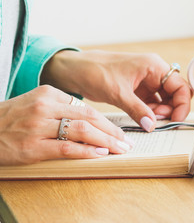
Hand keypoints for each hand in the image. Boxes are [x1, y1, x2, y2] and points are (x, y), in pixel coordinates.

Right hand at [0, 85, 133, 164]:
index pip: (87, 108)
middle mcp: (45, 106)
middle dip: (112, 131)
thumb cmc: (13, 119)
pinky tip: (101, 154)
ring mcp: (38, 125)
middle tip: (127, 142)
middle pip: (90, 118)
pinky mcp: (32, 146)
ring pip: (82, 131)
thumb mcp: (37, 104)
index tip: (120, 132)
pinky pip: (67, 148)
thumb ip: (63, 110)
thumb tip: (93, 124)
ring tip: (120, 149)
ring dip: (106, 142)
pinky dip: (87, 151)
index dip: (108, 122)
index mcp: (49, 93)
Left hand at [41, 50, 191, 131]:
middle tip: (157, 121)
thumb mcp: (118, 93)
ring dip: (160, 113)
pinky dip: (151, 113)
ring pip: (165, 101)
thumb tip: (152, 126)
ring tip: (147, 120)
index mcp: (154, 66)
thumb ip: (138, 110)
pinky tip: (144, 119)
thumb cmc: (96, 72)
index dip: (182, 104)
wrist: (76, 70)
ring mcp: (147, 82)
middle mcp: (154, 73)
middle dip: (171, 109)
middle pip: (175, 94)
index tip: (176, 120)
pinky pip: (152, 104)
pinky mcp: (139, 91)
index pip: (181, 86)